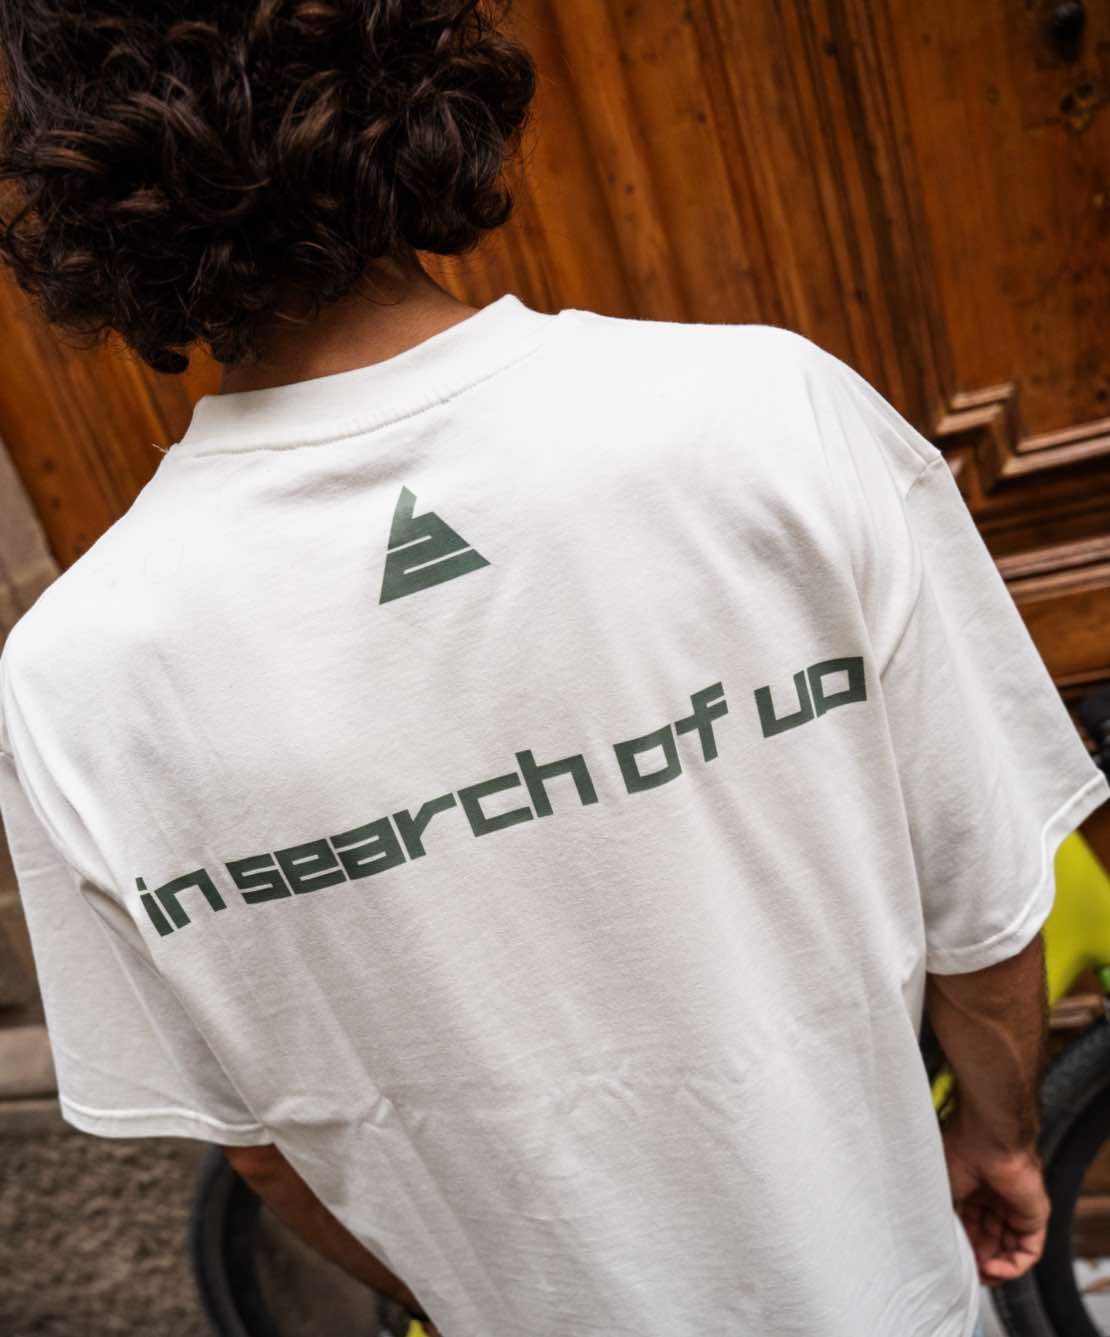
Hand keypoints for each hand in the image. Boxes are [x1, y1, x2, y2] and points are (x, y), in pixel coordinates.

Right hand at [941, 1111, 1050, 1285]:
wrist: (990, 1139)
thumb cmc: (960, 1154)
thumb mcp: (942, 1189)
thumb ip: (943, 1216)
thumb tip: (931, 1242)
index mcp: (973, 1190)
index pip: (969, 1227)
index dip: (960, 1245)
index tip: (947, 1260)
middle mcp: (994, 1201)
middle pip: (988, 1241)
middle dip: (975, 1259)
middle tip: (962, 1271)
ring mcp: (1016, 1210)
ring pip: (1008, 1250)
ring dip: (992, 1267)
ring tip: (975, 1273)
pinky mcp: (1034, 1218)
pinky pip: (1027, 1252)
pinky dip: (1010, 1266)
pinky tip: (990, 1269)